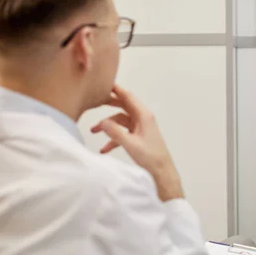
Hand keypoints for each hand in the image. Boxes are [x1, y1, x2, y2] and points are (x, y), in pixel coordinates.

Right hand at [91, 84, 183, 201]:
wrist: (161, 171)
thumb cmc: (150, 157)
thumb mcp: (130, 144)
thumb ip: (115, 132)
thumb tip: (102, 122)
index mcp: (143, 116)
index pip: (128, 97)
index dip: (116, 89)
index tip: (104, 83)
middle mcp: (142, 119)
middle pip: (123, 106)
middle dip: (109, 104)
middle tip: (95, 101)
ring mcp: (140, 128)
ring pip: (120, 121)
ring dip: (108, 126)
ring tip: (93, 131)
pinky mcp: (138, 137)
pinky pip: (123, 133)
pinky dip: (113, 139)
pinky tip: (104, 149)